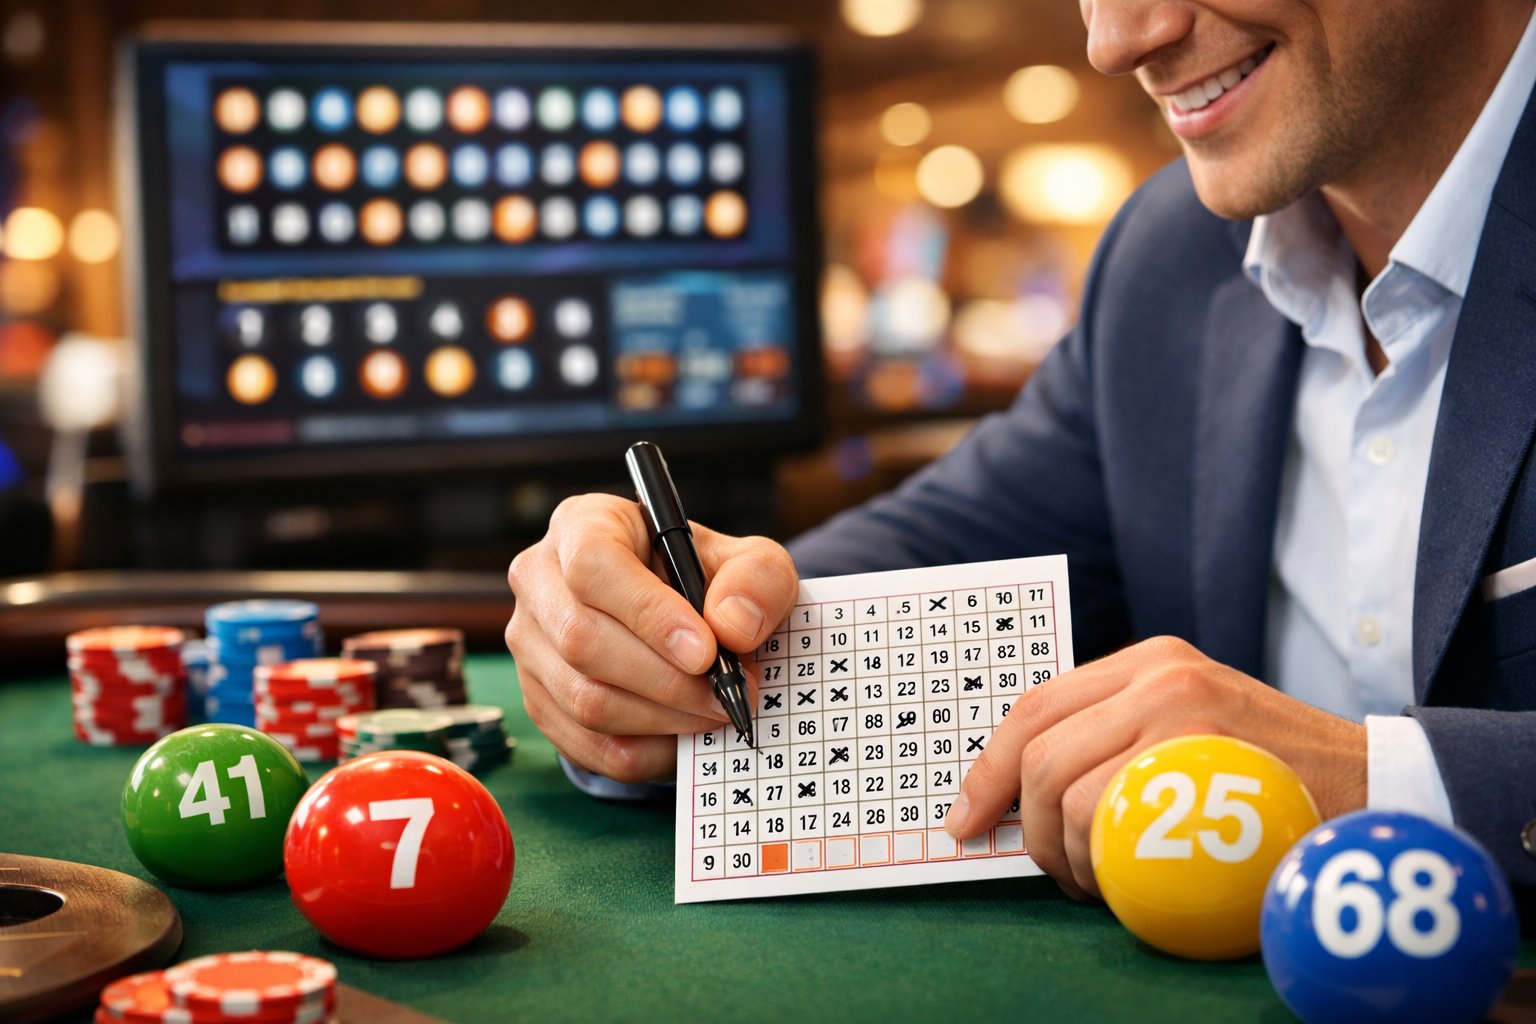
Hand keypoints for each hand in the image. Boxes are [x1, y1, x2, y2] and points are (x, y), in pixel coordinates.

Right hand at [505, 493, 798, 783]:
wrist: (683, 622)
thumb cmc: (708, 582)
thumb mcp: (750, 564)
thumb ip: (757, 580)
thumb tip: (732, 626)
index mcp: (583, 525)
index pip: (593, 565)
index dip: (648, 613)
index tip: (706, 651)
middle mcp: (540, 580)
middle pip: (583, 639)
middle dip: (667, 680)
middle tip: (728, 694)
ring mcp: (531, 645)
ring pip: (584, 699)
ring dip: (663, 718)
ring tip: (716, 710)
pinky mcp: (539, 701)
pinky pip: (588, 745)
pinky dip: (647, 750)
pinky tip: (686, 733)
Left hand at [943, 636, 1366, 899]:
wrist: (1376, 787)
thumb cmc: (1270, 775)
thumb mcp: (1192, 727)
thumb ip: (1119, 737)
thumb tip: (1022, 790)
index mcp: (1146, 661)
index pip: (1034, 706)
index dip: (987, 767)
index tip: (965, 817)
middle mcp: (1159, 674)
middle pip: (1040, 752)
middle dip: (1022, 825)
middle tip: (1046, 868)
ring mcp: (1184, 712)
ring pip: (1068, 793)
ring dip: (1064, 856)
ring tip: (1093, 881)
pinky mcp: (1208, 760)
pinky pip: (1112, 821)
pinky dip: (1099, 866)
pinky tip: (1118, 886)